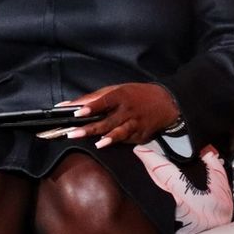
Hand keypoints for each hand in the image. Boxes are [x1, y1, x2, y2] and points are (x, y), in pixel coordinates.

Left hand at [40, 83, 180, 148]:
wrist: (166, 102)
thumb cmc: (136, 95)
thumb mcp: (116, 90)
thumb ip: (92, 98)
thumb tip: (66, 105)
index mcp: (121, 96)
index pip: (103, 102)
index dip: (90, 108)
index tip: (77, 113)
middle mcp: (128, 110)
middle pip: (107, 121)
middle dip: (90, 129)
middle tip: (73, 134)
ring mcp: (136, 124)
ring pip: (120, 133)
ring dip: (108, 139)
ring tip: (98, 144)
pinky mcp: (142, 135)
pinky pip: (127, 140)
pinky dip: (117, 141)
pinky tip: (107, 143)